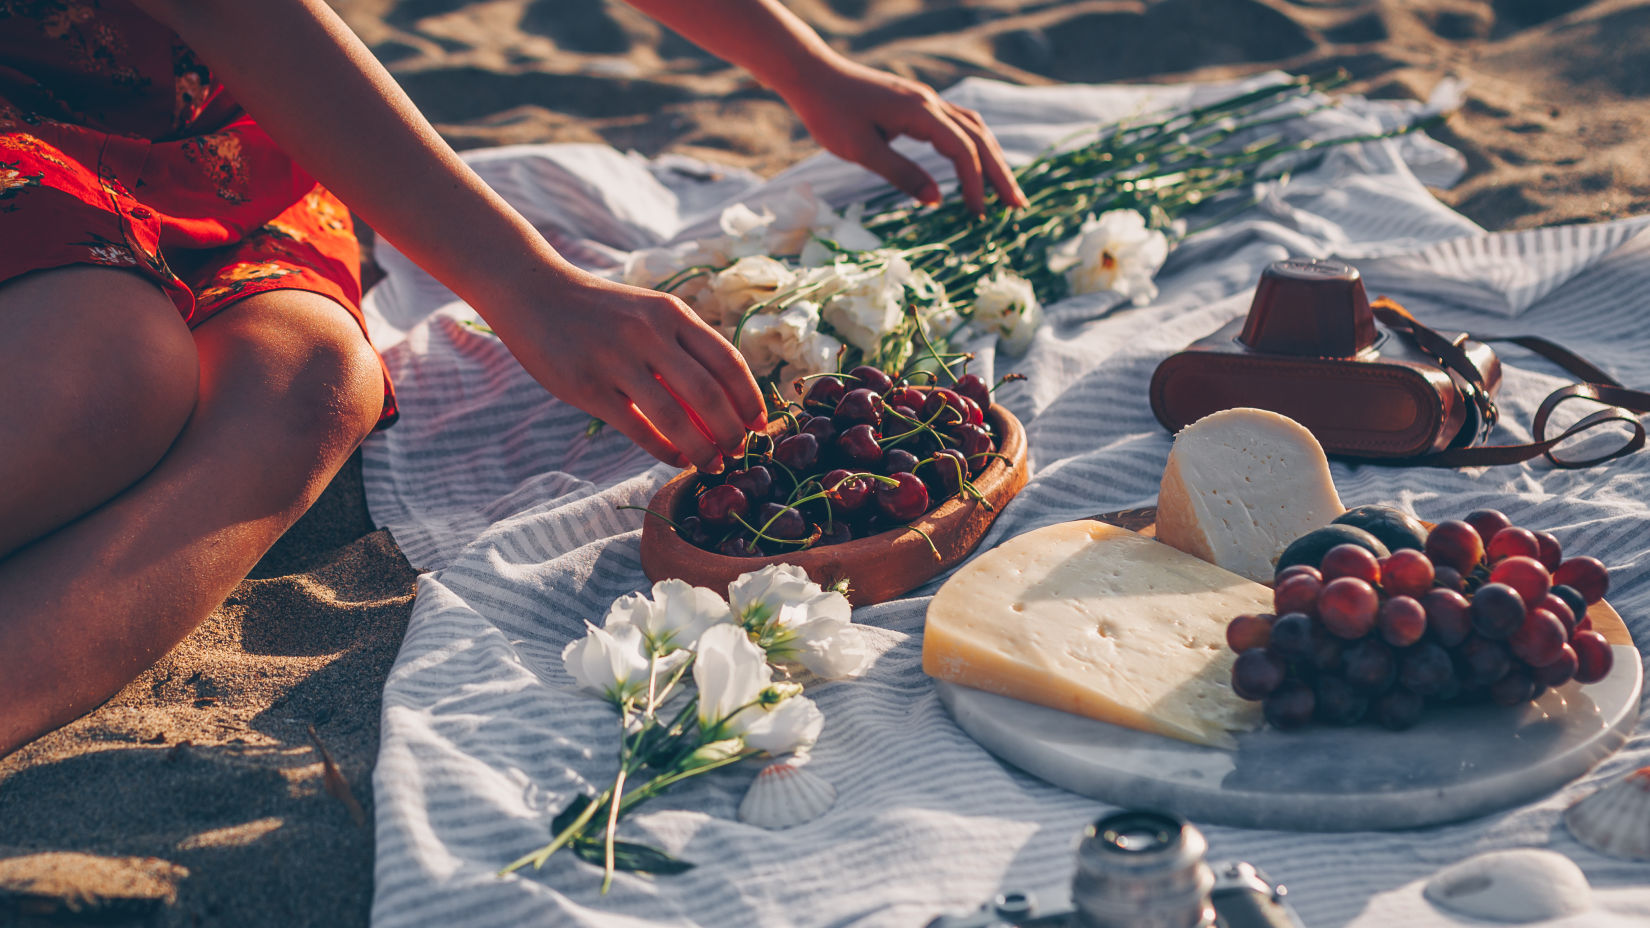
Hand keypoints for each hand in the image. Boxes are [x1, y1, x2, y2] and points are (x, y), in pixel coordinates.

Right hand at [490, 270, 764, 472]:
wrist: (533, 292)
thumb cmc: (600, 311)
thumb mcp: (648, 311)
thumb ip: (683, 344)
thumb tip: (727, 393)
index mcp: (671, 313)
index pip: (728, 361)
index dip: (751, 399)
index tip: (761, 425)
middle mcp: (648, 333)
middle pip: (708, 393)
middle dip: (731, 431)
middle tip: (739, 451)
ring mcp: (616, 359)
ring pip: (676, 417)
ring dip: (702, 449)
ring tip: (712, 465)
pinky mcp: (588, 386)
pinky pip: (638, 428)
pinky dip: (665, 450)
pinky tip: (676, 459)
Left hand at [777, 56, 1027, 213]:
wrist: (813, 75)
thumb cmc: (830, 113)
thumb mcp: (861, 150)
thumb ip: (900, 174)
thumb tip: (937, 201)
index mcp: (920, 113)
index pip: (962, 150)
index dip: (974, 183)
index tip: (978, 214)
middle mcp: (930, 103)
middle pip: (979, 137)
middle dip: (999, 172)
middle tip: (1017, 206)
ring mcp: (926, 101)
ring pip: (973, 128)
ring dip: (992, 159)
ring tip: (1005, 189)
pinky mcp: (918, 104)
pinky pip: (958, 124)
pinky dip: (974, 146)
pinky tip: (977, 164)